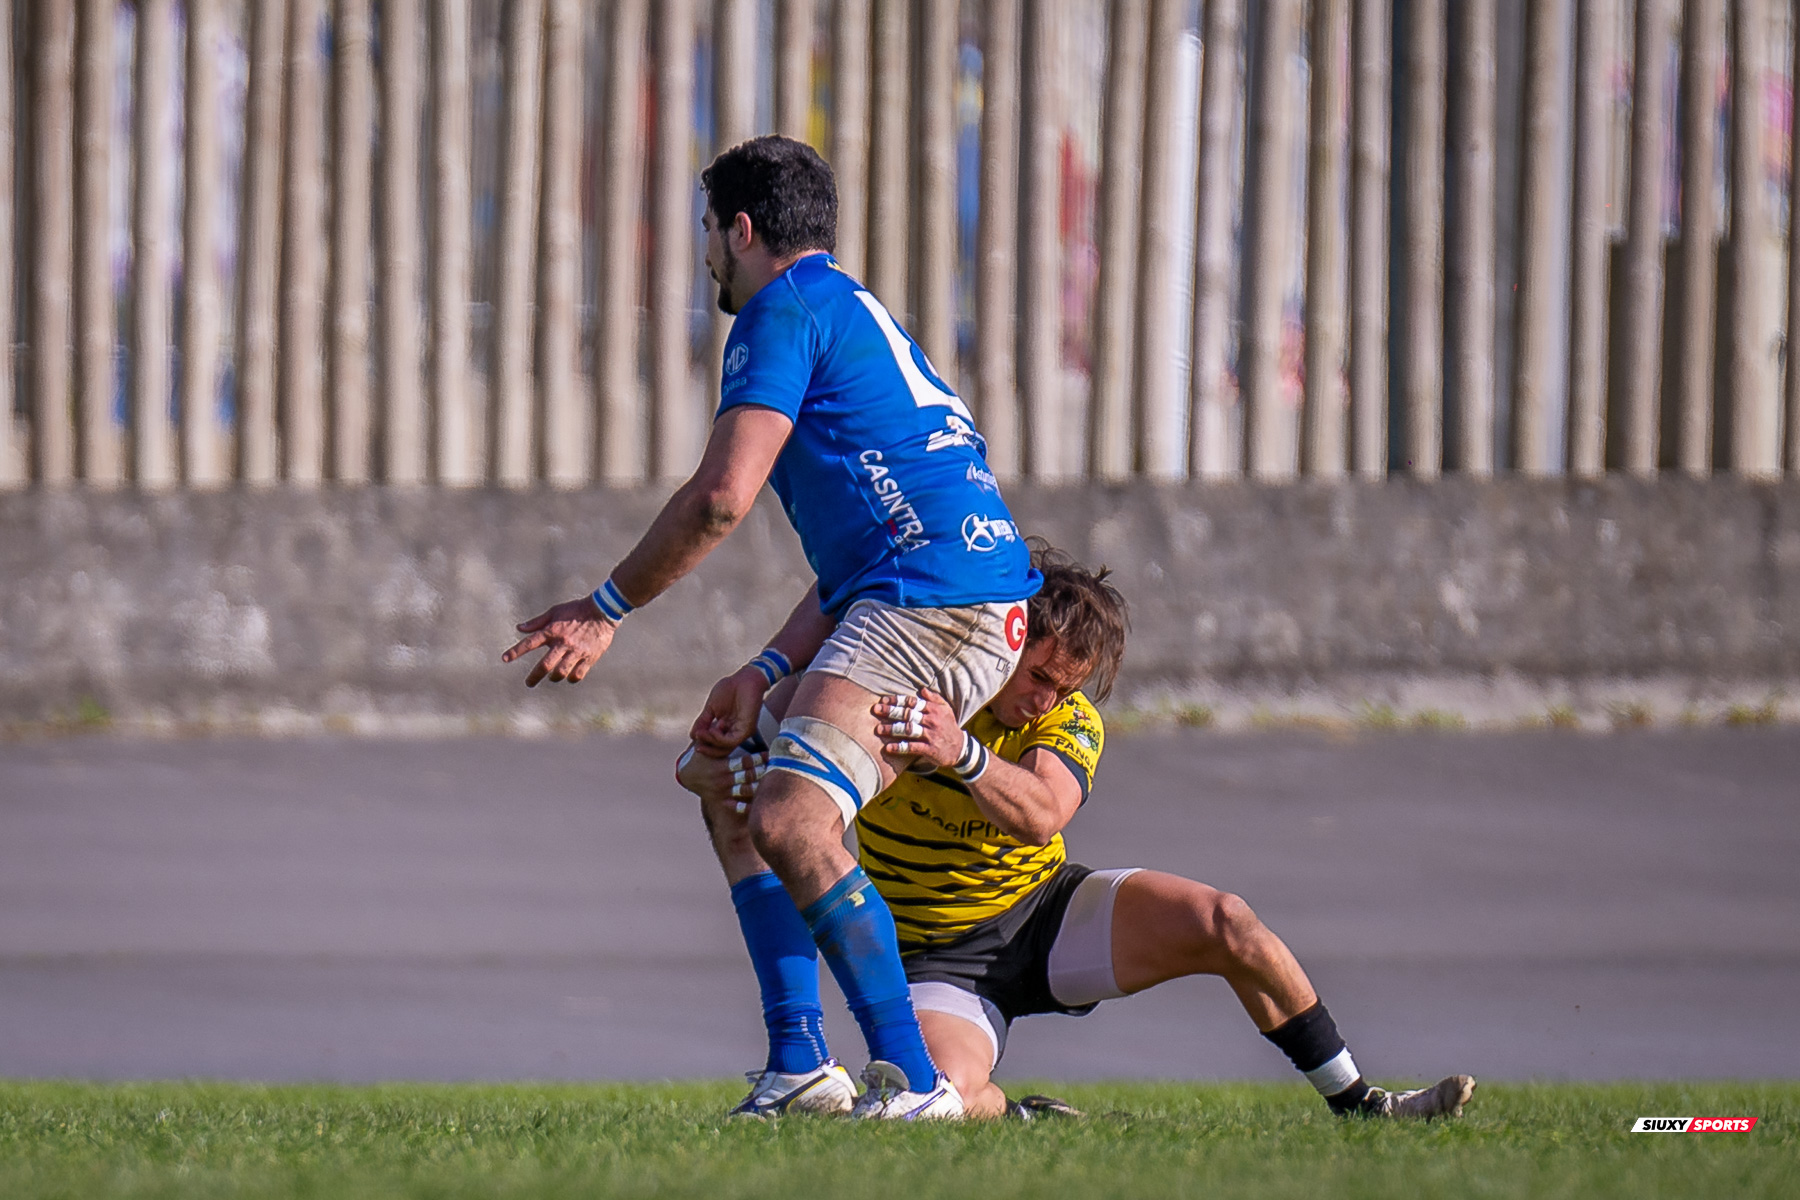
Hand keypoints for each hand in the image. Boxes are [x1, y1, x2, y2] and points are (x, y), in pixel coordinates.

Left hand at [502, 595, 617, 685]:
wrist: (603, 611)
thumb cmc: (576, 610)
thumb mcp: (555, 612)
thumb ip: (537, 622)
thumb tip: (519, 628)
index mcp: (552, 631)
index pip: (530, 643)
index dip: (516, 651)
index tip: (505, 659)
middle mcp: (563, 643)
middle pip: (545, 665)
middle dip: (534, 676)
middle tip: (529, 683)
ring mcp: (576, 651)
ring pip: (561, 672)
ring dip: (553, 677)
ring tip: (552, 677)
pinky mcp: (589, 657)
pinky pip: (577, 674)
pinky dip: (571, 678)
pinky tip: (569, 676)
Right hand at [674, 741, 768, 814]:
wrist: (688, 776)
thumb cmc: (700, 756)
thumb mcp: (705, 745)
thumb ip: (716, 735)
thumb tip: (724, 721)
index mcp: (720, 766)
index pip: (743, 763)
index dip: (757, 758)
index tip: (768, 754)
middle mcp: (722, 781)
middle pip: (748, 777)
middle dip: (762, 772)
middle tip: (776, 767)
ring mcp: (723, 792)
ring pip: (745, 791)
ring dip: (760, 786)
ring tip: (773, 782)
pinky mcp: (722, 801)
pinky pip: (736, 806)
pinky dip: (747, 807)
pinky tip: (759, 804)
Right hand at [689, 666, 767, 751]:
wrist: (744, 678)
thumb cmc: (730, 689)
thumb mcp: (711, 708)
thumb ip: (703, 722)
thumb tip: (692, 735)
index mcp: (727, 728)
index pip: (715, 744)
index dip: (704, 745)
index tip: (695, 740)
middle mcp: (735, 732)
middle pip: (721, 751)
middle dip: (707, 750)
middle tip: (697, 746)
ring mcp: (741, 732)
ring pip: (726, 748)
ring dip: (711, 742)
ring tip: (702, 733)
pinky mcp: (747, 729)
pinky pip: (732, 741)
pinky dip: (719, 738)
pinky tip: (712, 730)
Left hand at [873, 689, 962, 770]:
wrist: (960, 748)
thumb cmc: (949, 726)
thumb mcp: (946, 709)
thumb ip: (934, 698)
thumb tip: (922, 689)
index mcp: (933, 709)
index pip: (912, 702)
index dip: (897, 700)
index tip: (883, 700)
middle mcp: (931, 720)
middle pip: (908, 714)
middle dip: (890, 711)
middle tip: (876, 710)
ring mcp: (930, 735)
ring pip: (908, 730)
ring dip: (892, 729)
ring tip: (878, 729)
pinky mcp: (930, 749)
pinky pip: (912, 747)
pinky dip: (900, 747)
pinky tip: (888, 748)